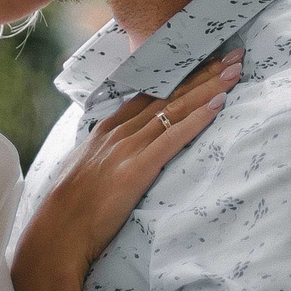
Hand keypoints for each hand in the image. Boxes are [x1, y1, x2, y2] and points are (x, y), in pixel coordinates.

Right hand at [13, 51, 240, 290]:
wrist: (55, 236)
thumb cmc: (69, 213)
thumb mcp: (86, 172)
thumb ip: (106, 156)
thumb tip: (122, 154)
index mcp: (106, 131)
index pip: (150, 93)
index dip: (180, 75)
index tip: (205, 59)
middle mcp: (118, 133)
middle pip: (168, 94)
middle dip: (203, 72)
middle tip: (233, 54)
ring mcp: (127, 148)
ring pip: (175, 108)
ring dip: (208, 87)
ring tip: (235, 69)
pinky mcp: (136, 169)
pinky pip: (174, 137)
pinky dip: (198, 118)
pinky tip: (219, 103)